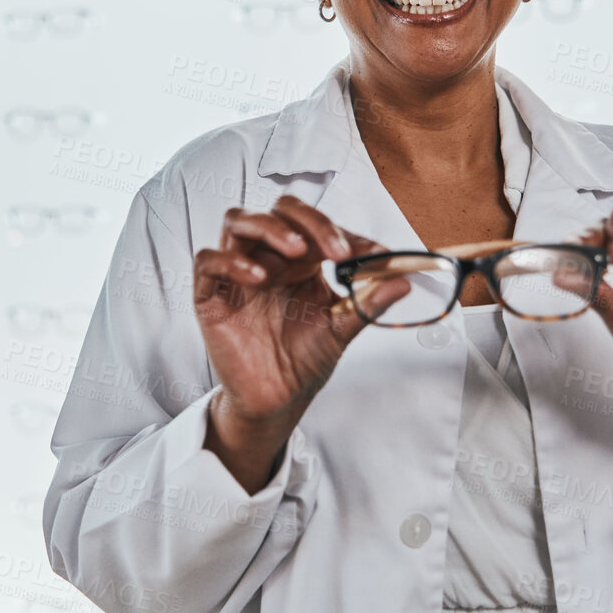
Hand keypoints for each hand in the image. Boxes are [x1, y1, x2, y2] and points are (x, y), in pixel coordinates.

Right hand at [192, 195, 401, 490]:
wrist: (277, 401)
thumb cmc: (304, 360)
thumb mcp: (341, 328)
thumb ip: (368, 302)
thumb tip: (403, 278)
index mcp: (300, 260)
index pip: (317, 226)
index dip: (346, 233)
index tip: (375, 253)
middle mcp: (268, 258)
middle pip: (279, 211)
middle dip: (310, 221)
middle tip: (337, 250)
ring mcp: (236, 273)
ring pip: (238, 221)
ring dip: (270, 228)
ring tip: (298, 251)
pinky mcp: (211, 295)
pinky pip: (209, 261)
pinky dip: (231, 261)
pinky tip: (258, 277)